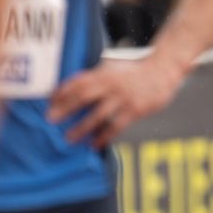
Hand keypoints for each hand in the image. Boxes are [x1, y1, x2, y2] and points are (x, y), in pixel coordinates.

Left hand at [48, 56, 187, 147]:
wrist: (163, 70)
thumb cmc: (135, 72)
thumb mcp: (114, 69)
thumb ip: (96, 78)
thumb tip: (71, 89)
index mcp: (104, 73)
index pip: (79, 81)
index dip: (63, 91)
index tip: (50, 102)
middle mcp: (112, 84)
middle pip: (84, 96)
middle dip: (66, 108)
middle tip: (51, 119)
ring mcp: (123, 97)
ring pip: (98, 114)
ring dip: (82, 127)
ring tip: (69, 138)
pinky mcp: (135, 109)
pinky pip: (116, 125)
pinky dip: (104, 136)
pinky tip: (94, 144)